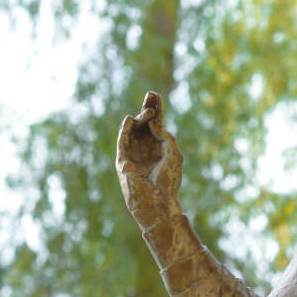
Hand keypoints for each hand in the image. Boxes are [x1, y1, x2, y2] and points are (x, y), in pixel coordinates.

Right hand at [116, 92, 182, 229]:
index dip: (157, 110)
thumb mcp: (173, 153)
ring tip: (147, 112)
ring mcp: (134, 154)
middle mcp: (147, 149)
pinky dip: (125, 130)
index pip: (157, 125)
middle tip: (150, 94)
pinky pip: (122, 141)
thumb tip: (153, 122)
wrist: (158, 201)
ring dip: (140, 119)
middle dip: (148, 109)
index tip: (155, 96)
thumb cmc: (169, 180)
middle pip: (145, 124)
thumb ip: (165, 135)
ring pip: (134, 130)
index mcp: (161, 149)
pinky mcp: (123, 161)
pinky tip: (131, 119)